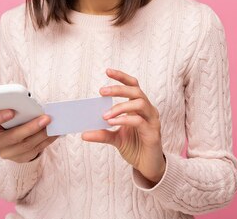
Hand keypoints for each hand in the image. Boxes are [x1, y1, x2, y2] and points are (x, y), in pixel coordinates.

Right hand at [0, 110, 57, 163]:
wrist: (14, 138)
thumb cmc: (13, 119)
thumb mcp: (11, 112)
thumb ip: (17, 109)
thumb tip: (34, 107)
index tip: (12, 111)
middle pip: (12, 137)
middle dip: (31, 127)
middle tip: (46, 118)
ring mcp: (6, 152)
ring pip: (26, 145)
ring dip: (42, 134)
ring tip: (53, 125)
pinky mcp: (19, 158)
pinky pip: (34, 151)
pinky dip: (46, 140)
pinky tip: (54, 133)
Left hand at [82, 69, 165, 183]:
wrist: (147, 166)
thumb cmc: (135, 147)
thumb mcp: (115, 139)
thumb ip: (102, 133)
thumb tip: (83, 133)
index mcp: (139, 107)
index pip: (133, 85)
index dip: (122, 77)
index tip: (107, 71)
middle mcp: (148, 110)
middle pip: (136, 91)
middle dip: (118, 89)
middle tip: (101, 91)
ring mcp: (152, 121)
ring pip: (140, 103)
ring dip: (120, 106)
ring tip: (105, 115)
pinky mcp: (153, 133)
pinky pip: (140, 120)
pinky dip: (125, 119)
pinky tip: (113, 122)